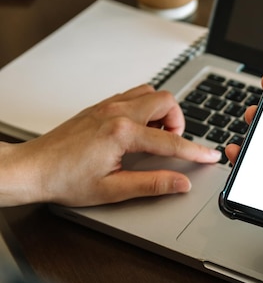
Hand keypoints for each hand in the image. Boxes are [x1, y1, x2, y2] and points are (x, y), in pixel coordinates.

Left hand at [0, 85, 221, 206]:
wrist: (31, 169)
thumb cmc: (63, 179)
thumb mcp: (112, 190)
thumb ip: (151, 184)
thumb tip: (180, 182)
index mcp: (122, 133)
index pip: (171, 142)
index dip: (195, 151)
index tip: (210, 156)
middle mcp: (116, 112)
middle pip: (166, 101)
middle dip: (178, 122)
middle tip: (172, 144)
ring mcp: (107, 105)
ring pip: (150, 92)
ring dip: (161, 111)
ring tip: (155, 136)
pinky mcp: (100, 106)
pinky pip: (133, 95)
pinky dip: (145, 108)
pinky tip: (138, 131)